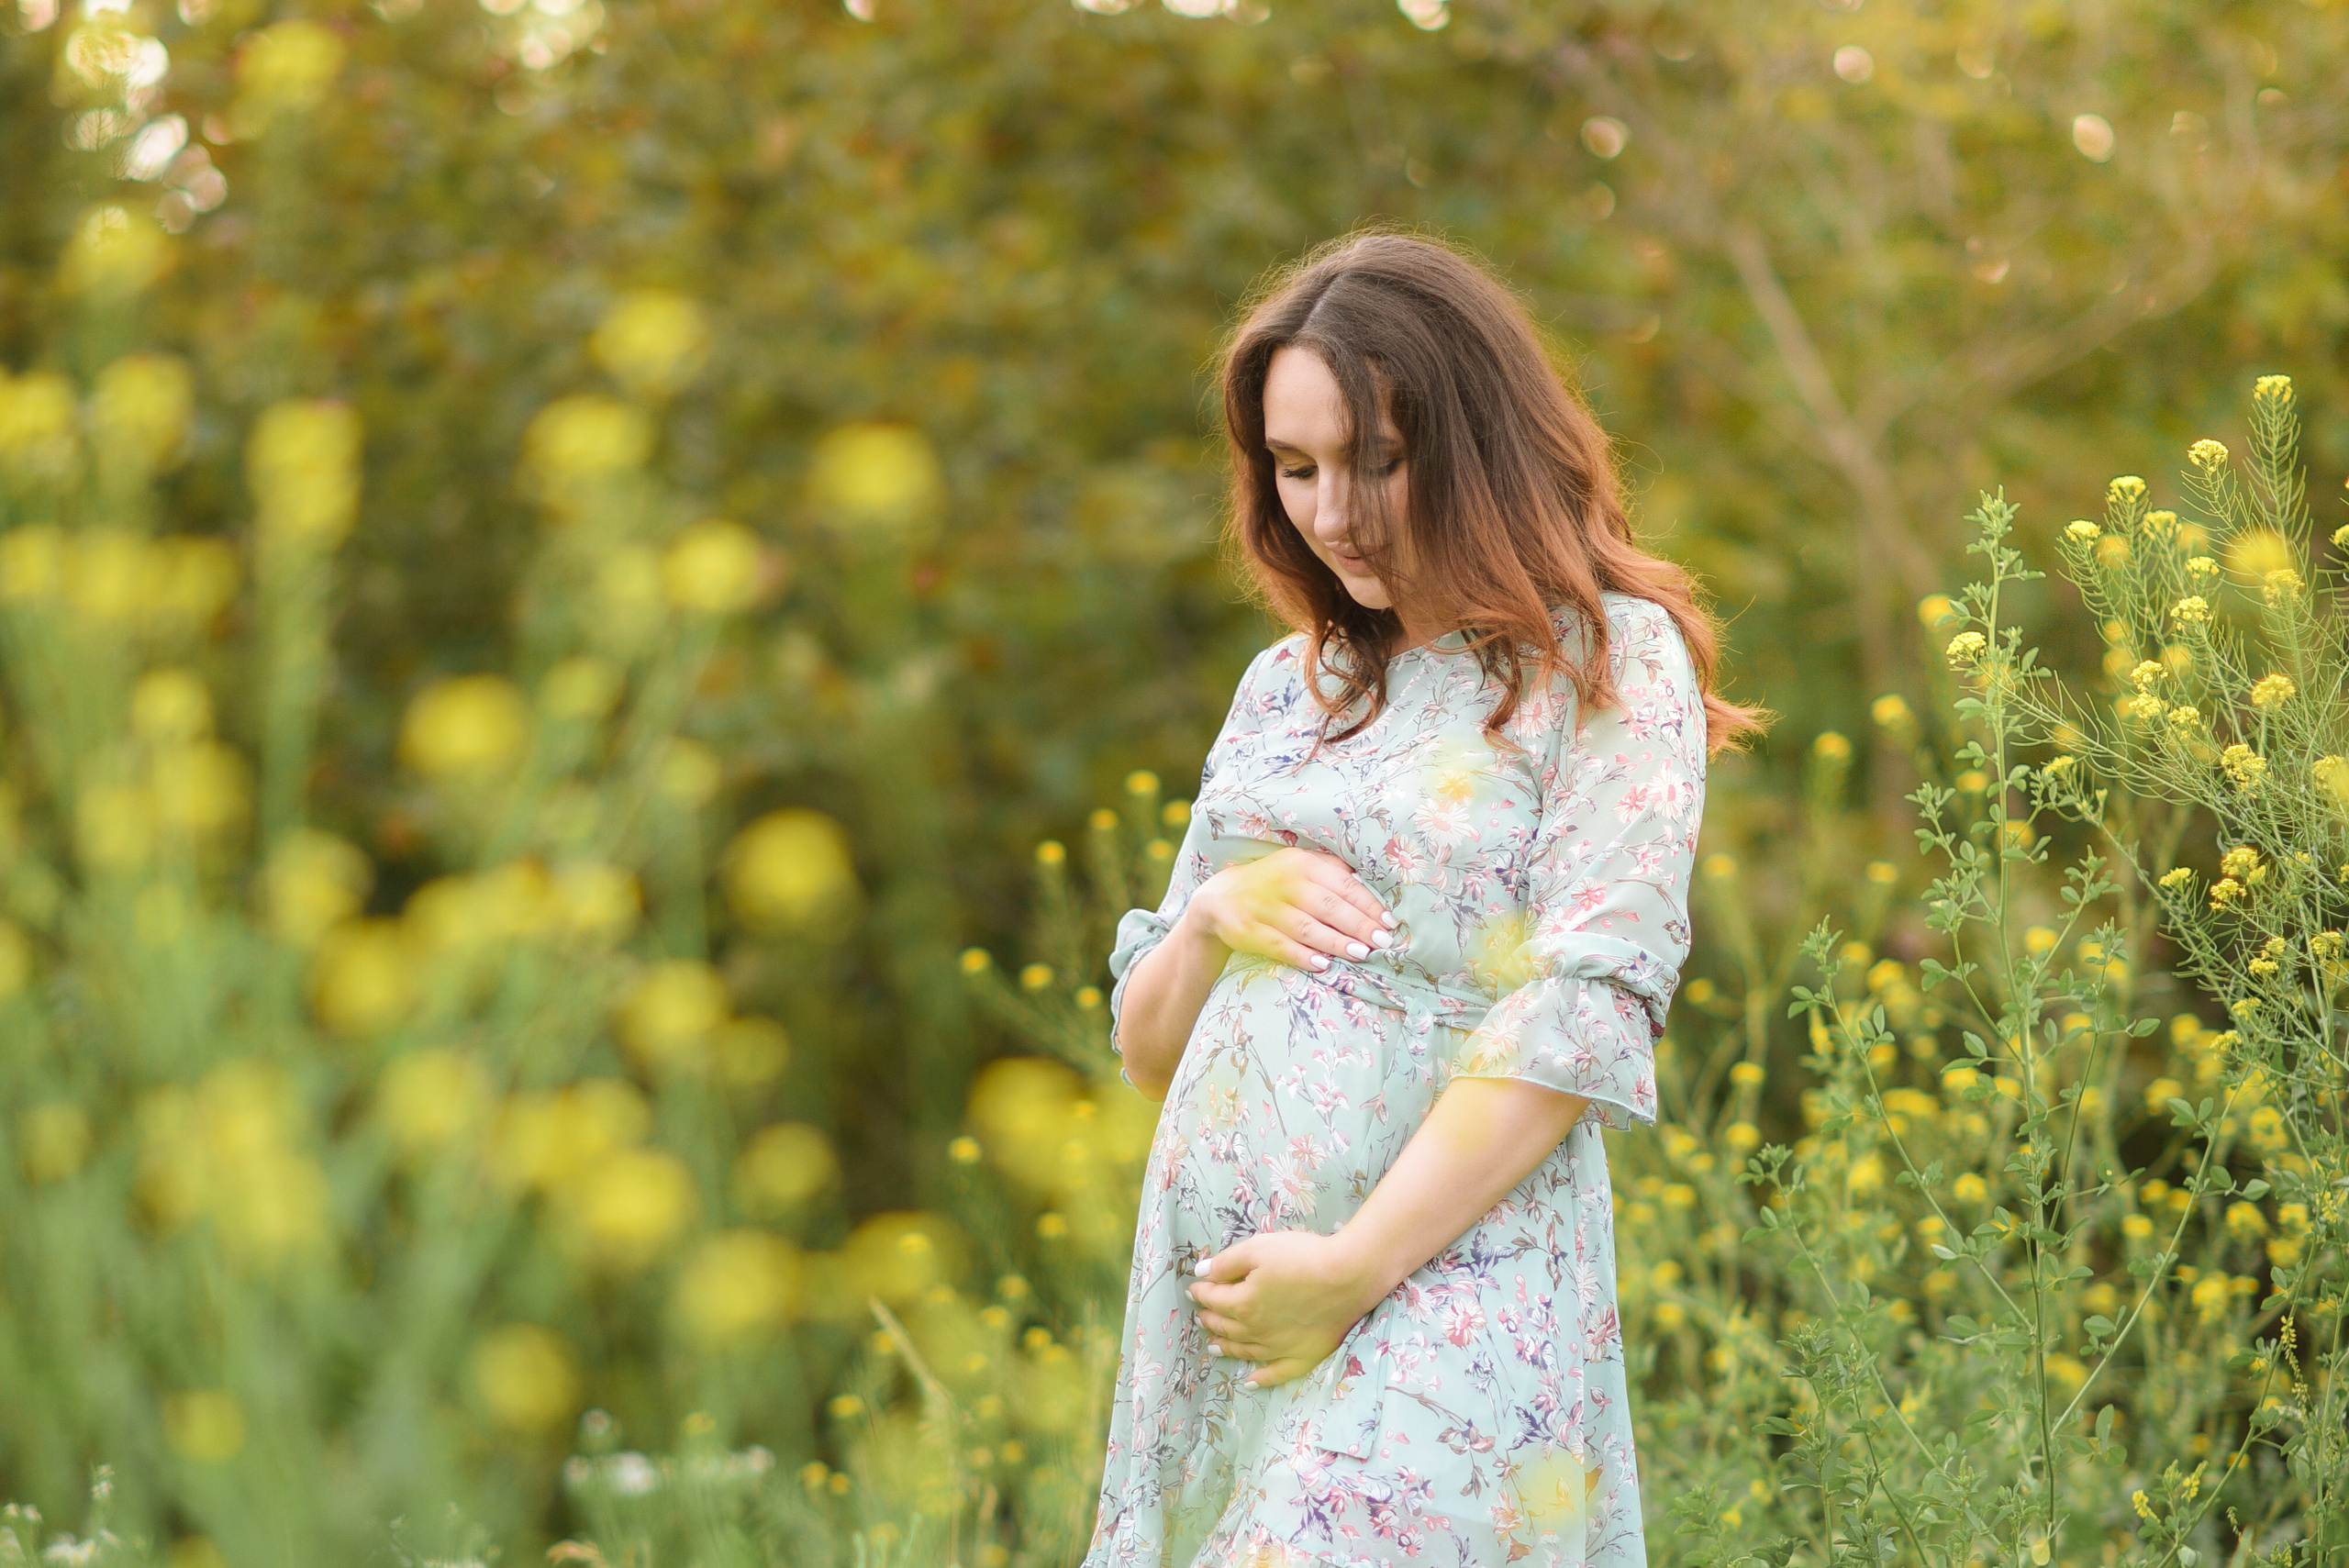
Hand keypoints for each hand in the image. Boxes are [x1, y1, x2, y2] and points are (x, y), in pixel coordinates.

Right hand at [1181, 848, 1396, 974]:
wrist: (1221, 897)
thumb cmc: (1274, 882)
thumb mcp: (1300, 866)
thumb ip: (1332, 872)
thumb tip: (1371, 888)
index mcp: (1302, 863)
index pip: (1343, 885)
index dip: (1368, 904)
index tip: (1389, 922)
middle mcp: (1284, 882)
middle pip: (1329, 906)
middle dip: (1359, 925)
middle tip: (1383, 942)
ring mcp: (1264, 907)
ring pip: (1306, 927)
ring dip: (1336, 942)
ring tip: (1362, 954)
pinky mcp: (1248, 930)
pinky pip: (1279, 945)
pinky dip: (1302, 955)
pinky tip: (1323, 964)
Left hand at [1186, 1230, 1384, 1387]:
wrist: (1347, 1278)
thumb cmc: (1302, 1257)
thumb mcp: (1258, 1249)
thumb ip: (1226, 1263)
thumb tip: (1201, 1273)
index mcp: (1243, 1304)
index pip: (1214, 1298)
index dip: (1202, 1291)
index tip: (1195, 1288)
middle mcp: (1256, 1331)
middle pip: (1226, 1327)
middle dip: (1211, 1320)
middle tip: (1202, 1317)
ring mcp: (1279, 1348)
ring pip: (1245, 1351)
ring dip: (1227, 1348)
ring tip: (1214, 1347)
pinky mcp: (1302, 1356)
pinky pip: (1276, 1373)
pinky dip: (1260, 1378)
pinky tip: (1250, 1381)